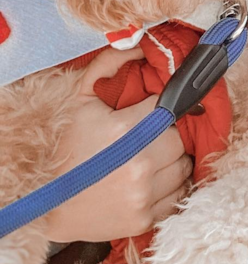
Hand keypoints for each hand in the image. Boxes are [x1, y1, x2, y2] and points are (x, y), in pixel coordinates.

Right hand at [45, 47, 192, 243]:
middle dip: (167, 135)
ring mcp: (143, 195)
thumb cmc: (67, 148)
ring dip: (172, 160)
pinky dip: (170, 186)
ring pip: (184, 166)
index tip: (152, 112)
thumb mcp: (82, 100)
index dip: (161, 108)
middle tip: (148, 136)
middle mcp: (140, 164)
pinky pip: (178, 195)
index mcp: (126, 130)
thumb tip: (141, 44)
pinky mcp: (144, 218)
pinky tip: (151, 180)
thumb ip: (111, 65)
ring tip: (149, 158)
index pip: (169, 108)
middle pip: (180, 138)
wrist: (47, 203)